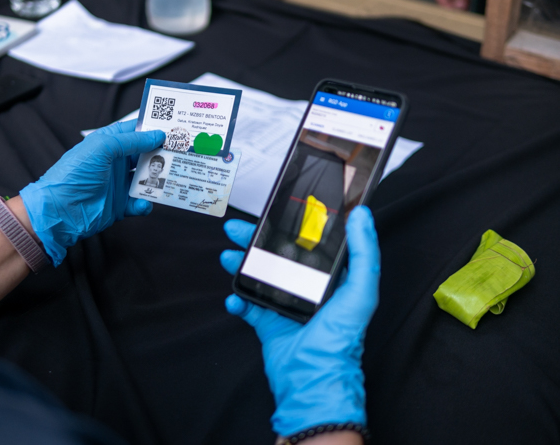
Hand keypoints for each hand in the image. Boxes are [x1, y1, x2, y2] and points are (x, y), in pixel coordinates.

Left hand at [20, 120, 164, 265]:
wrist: (60, 211)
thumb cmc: (74, 174)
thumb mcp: (102, 148)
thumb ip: (131, 141)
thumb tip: (156, 135)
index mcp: (109, 143)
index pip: (135, 131)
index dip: (153, 128)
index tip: (174, 126)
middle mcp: (116, 162)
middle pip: (145, 154)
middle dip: (162, 153)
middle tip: (181, 151)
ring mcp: (119, 184)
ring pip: (147, 178)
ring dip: (158, 178)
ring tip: (170, 177)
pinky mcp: (121, 205)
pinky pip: (141, 202)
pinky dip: (146, 203)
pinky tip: (145, 202)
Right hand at [220, 207, 379, 436]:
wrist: (312, 380)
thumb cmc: (341, 339)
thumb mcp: (361, 292)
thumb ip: (364, 253)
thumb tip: (363, 217)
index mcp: (328, 278)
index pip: (306, 244)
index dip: (289, 226)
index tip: (273, 213)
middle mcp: (306, 288)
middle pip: (275, 255)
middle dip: (255, 241)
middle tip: (238, 229)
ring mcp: (285, 305)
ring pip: (258, 275)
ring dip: (240, 264)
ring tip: (228, 256)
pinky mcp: (268, 324)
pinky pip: (247, 306)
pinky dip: (237, 300)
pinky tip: (233, 296)